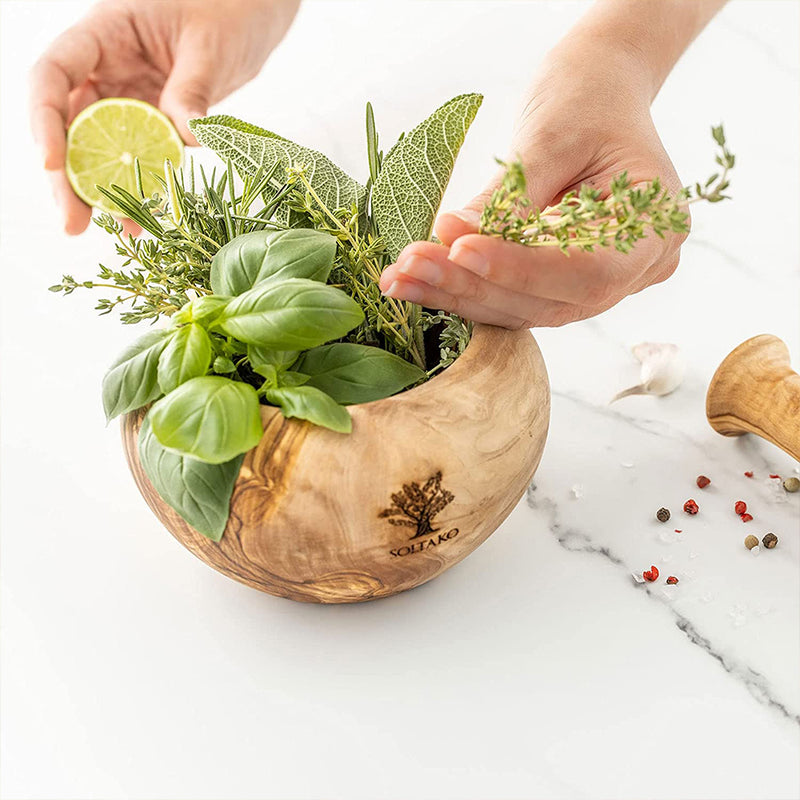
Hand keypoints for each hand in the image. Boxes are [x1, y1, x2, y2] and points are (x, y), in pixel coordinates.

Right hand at [30, 0, 298, 234]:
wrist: (256, 13)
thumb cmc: (231, 8)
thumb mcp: (210, 48)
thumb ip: (191, 92)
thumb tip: (183, 141)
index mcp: (104, 33)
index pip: (54, 73)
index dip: (45, 120)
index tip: (52, 164)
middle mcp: (106, 67)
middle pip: (70, 123)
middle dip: (68, 176)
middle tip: (73, 223)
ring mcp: (129, 96)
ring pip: (100, 148)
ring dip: (101, 191)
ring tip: (108, 231)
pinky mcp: (154, 120)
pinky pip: (139, 157)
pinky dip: (140, 187)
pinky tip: (141, 220)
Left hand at [378, 43, 687, 329]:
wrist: (598, 90)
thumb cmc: (588, 98)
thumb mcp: (552, 135)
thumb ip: (509, 198)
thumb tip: (452, 240)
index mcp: (655, 232)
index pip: (588, 271)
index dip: (522, 268)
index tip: (461, 249)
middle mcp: (632, 271)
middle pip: (549, 300)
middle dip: (473, 284)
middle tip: (410, 265)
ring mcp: (596, 283)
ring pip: (522, 307)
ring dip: (457, 294)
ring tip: (400, 277)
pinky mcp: (557, 283)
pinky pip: (509, 296)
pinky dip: (462, 288)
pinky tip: (415, 280)